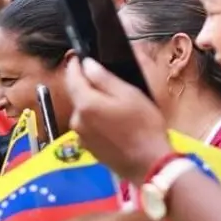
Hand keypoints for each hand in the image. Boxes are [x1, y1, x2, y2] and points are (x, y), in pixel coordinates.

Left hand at [65, 57, 172, 180]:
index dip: (74, 65)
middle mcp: (77, 120)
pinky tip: (112, 119)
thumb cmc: (144, 126)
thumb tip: (87, 65)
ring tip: (113, 100)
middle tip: (101, 75)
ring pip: (82, 110)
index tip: (78, 56)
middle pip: (76, 94)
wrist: (148, 164)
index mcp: (85, 104)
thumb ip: (104, 78)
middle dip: (85, 83)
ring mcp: (81, 135)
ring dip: (91, 102)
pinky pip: (87, 124)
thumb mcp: (128, 94)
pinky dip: (95, 117)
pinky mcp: (87, 146)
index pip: (71, 77)